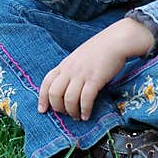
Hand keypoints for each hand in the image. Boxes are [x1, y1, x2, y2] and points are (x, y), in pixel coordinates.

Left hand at [37, 17, 154, 120]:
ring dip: (72, 112)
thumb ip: (71, 69)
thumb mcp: (78, 57)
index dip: (42, 98)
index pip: (46, 82)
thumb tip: (68, 86)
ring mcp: (81, 74)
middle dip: (58, 108)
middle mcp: (70, 70)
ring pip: (69, 99)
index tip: (42, 110)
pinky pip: (85, 99)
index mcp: (64, 64)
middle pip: (54, 93)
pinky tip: (87, 115)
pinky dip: (85, 110)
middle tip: (65, 114)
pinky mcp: (95, 79)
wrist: (116, 41)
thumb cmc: (99, 49)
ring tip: (77, 117)